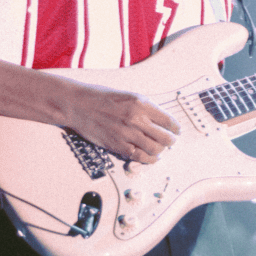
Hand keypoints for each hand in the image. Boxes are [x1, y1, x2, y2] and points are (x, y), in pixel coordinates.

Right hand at [65, 83, 180, 164]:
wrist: (78, 104)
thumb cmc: (100, 97)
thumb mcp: (128, 96)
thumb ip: (145, 107)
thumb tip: (161, 119)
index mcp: (141, 103)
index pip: (168, 120)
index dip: (176, 128)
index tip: (176, 130)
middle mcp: (136, 118)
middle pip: (165, 137)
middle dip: (171, 141)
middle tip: (170, 141)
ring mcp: (127, 133)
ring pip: (155, 149)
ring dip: (160, 150)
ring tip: (160, 149)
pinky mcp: (118, 145)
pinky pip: (140, 157)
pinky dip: (149, 159)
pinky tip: (151, 157)